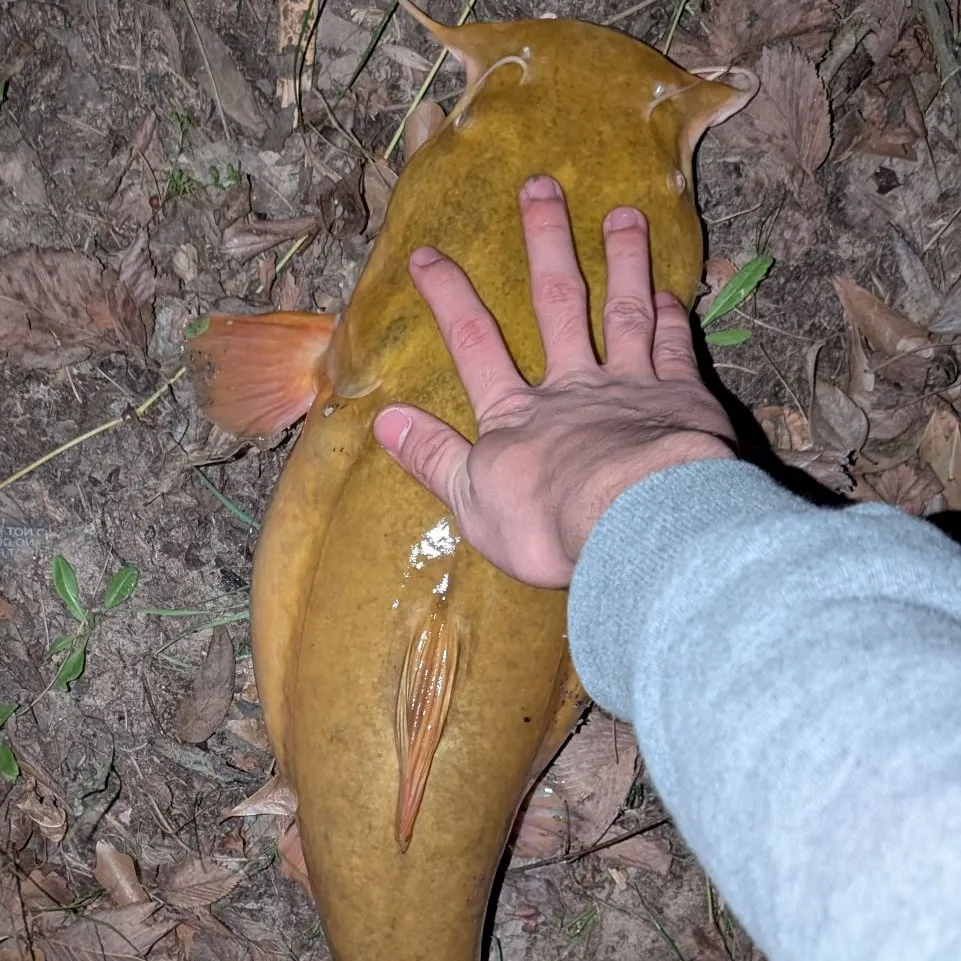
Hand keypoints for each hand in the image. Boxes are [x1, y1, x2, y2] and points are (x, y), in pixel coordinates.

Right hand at [373, 176, 735, 588]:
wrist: (633, 523)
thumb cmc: (547, 523)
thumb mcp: (472, 501)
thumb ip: (433, 457)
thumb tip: (382, 420)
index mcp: (518, 415)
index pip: (473, 345)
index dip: (448, 298)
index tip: (427, 254)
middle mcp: (573, 386)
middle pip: (556, 304)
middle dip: (546, 244)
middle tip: (542, 186)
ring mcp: (630, 387)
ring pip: (623, 313)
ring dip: (623, 262)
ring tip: (624, 215)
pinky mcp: (681, 400)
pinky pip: (674, 350)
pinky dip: (673, 320)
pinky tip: (673, 295)